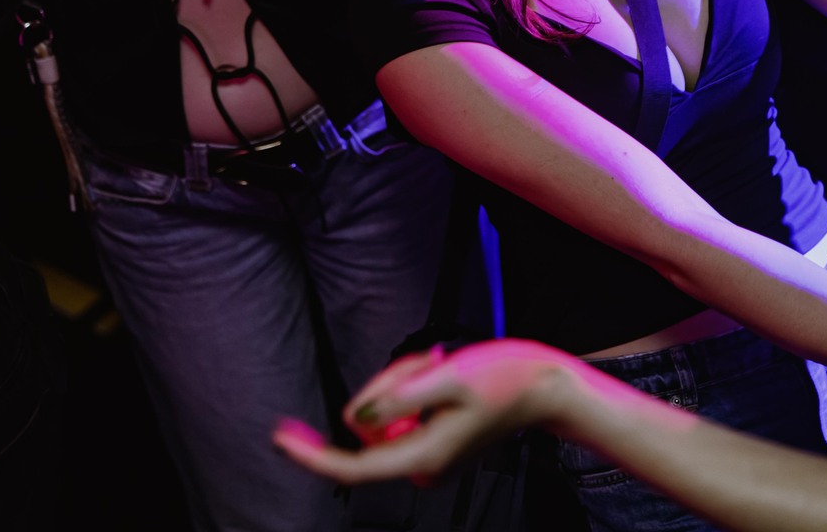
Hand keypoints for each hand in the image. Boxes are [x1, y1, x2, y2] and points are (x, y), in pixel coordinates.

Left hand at [274, 340, 579, 486]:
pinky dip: (413, 388)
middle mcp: (421, 464)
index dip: (312, 454)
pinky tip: (440, 373)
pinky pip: (400, 413)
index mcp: (423, 456)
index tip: (282, 437)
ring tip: (439, 365)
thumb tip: (355, 414)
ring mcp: (426, 455)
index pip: (353, 465)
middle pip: (368, 424)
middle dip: (387, 385)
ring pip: (383, 414)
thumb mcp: (447, 377)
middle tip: (425, 361)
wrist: (544, 386)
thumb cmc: (506, 378)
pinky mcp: (431, 441)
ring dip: (403, 382)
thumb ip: (397, 396)